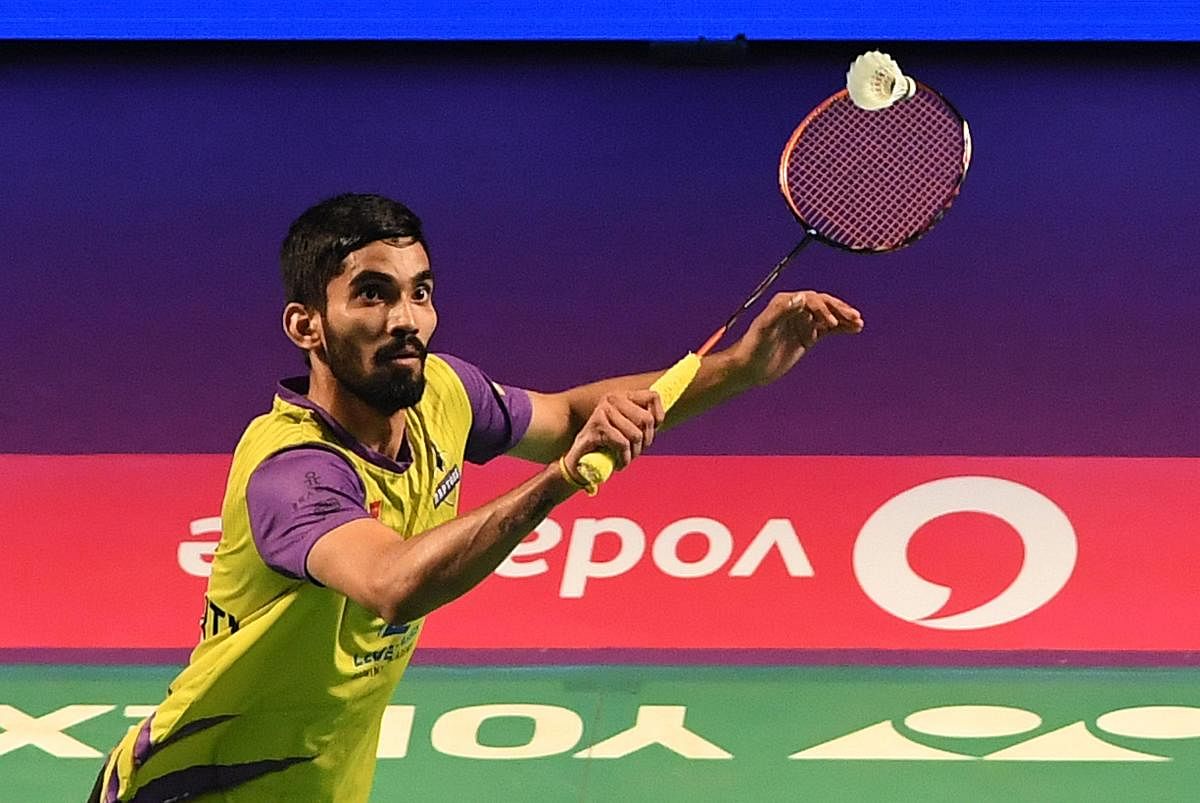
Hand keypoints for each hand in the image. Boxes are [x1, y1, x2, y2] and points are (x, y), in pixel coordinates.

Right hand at [562, 389, 665, 474]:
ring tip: (626, 458)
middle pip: (647, 419)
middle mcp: (612, 398)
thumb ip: (643, 419)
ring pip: (636, 434)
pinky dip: (624, 458)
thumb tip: (661, 418)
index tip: (649, 434)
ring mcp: (603, 411)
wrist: (578, 461)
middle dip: (645, 441)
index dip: (658, 419)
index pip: (654, 397)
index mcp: (622, 395)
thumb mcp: (627, 427)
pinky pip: (623, 443)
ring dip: (634, 452)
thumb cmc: (607, 445)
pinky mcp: (597, 426)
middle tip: (635, 451)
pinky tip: (619, 463)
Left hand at [728, 290, 862, 385]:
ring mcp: (803, 323)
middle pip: (823, 304)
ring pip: (829, 316)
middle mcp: (796, 309)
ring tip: (859, 323)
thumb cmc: (753, 347)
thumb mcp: (765, 328)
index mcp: (785, 302)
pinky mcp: (807, 336)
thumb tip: (801, 297)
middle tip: (854, 317)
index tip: (830, 322)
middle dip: (839, 310)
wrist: (749, 368)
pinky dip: (842, 328)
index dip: (822, 308)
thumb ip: (780, 310)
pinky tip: (854, 329)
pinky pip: (829, 329)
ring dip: (844, 317)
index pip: (810, 299)